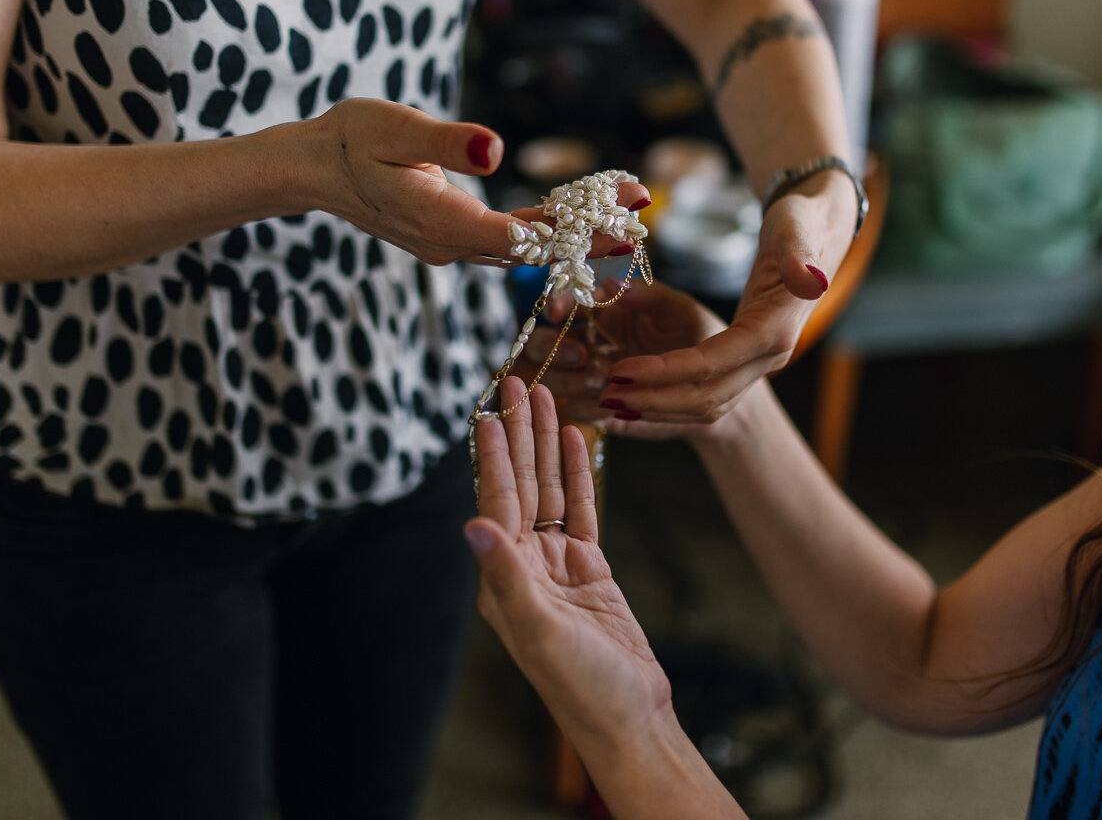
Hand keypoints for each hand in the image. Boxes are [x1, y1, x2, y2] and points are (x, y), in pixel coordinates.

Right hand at [313, 98, 646, 265]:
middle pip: (531, 248)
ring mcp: (450, 247)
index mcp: (439, 221)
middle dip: (589, 233)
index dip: (575, 229)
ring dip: (573, 233)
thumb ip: (446, 142)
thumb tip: (494, 151)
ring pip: (523, 249)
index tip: (620, 215)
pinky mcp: (452, 238)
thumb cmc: (351, 138)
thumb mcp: (394, 128)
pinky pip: (508, 241)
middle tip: (642, 211)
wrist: (313, 168)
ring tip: (625, 211)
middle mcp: (449, 245)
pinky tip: (579, 214)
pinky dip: (545, 228)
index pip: (520, 236)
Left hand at [465, 379, 673, 747]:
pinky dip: (580, 475)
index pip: (496, 502)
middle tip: (520, 384)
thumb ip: (505, 575)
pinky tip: (577, 441)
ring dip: (547, 446)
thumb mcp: (538, 630)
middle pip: (521, 486)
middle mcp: (524, 565)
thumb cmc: (581, 685)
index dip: (494, 456)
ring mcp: (557, 566)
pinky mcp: (591, 570)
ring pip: (551, 492)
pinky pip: (582, 511)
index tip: (490, 411)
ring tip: (548, 398)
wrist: (631, 717)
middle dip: (520, 436)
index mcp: (504, 578)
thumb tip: (470, 525)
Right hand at [523, 280, 726, 433]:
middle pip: (543, 344)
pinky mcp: (600, 409)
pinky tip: (608, 404)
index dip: (557, 305)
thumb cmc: (700, 338)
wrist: (718, 386)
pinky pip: (576, 410)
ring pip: (552, 378)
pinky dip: (586, 407)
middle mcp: (590, 344)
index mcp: (604, 312)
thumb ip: (650, 294)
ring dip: (569, 379)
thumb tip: (613, 283)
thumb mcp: (680, 310)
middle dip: (554, 349)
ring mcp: (591, 378)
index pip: (567, 304)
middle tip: (583, 355)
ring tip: (601, 380)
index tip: (558, 312)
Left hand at [598, 173, 857, 421]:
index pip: (714, 361)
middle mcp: (769, 356)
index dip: (667, 371)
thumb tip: (810, 279)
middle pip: (706, 395)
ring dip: (657, 407)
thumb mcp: (799, 228)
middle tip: (604, 395)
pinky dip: (667, 403)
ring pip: (704, 404)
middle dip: (653, 399)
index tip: (622, 371)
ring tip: (609, 401)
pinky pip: (704, 395)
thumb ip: (801, 254)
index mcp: (775, 329)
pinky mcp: (747, 362)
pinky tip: (633, 399)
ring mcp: (759, 364)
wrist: (821, 232)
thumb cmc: (802, 223)